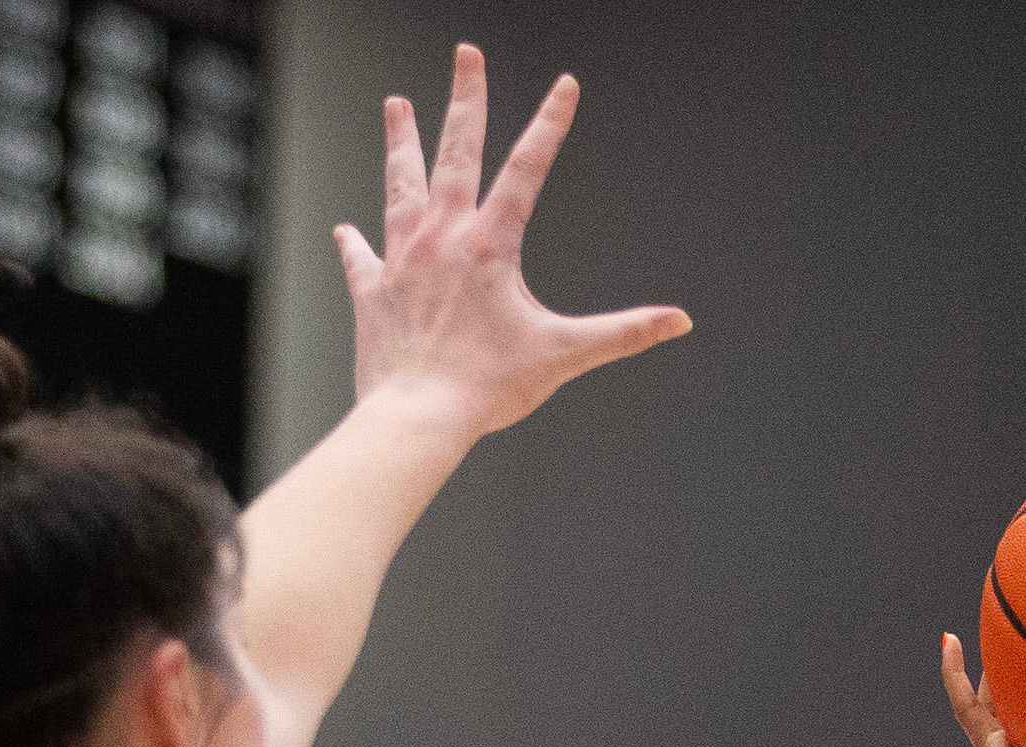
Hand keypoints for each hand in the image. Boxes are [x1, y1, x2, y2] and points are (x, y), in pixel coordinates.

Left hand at [339, 45, 689, 438]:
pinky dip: (357, 242)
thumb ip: (623, 332)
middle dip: (465, 98)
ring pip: (401, 184)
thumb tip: (678, 322)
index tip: (564, 85)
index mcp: (490, 245)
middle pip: (455, 151)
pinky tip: (346, 228)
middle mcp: (442, 237)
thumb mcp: (564, 353)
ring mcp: (402, 258)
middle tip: (466, 54)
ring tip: (397, 105)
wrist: (418, 414)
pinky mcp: (373, 289)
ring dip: (401, 141)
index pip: (528, 169)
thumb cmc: (489, 386)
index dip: (550, 123)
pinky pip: (362, 256)